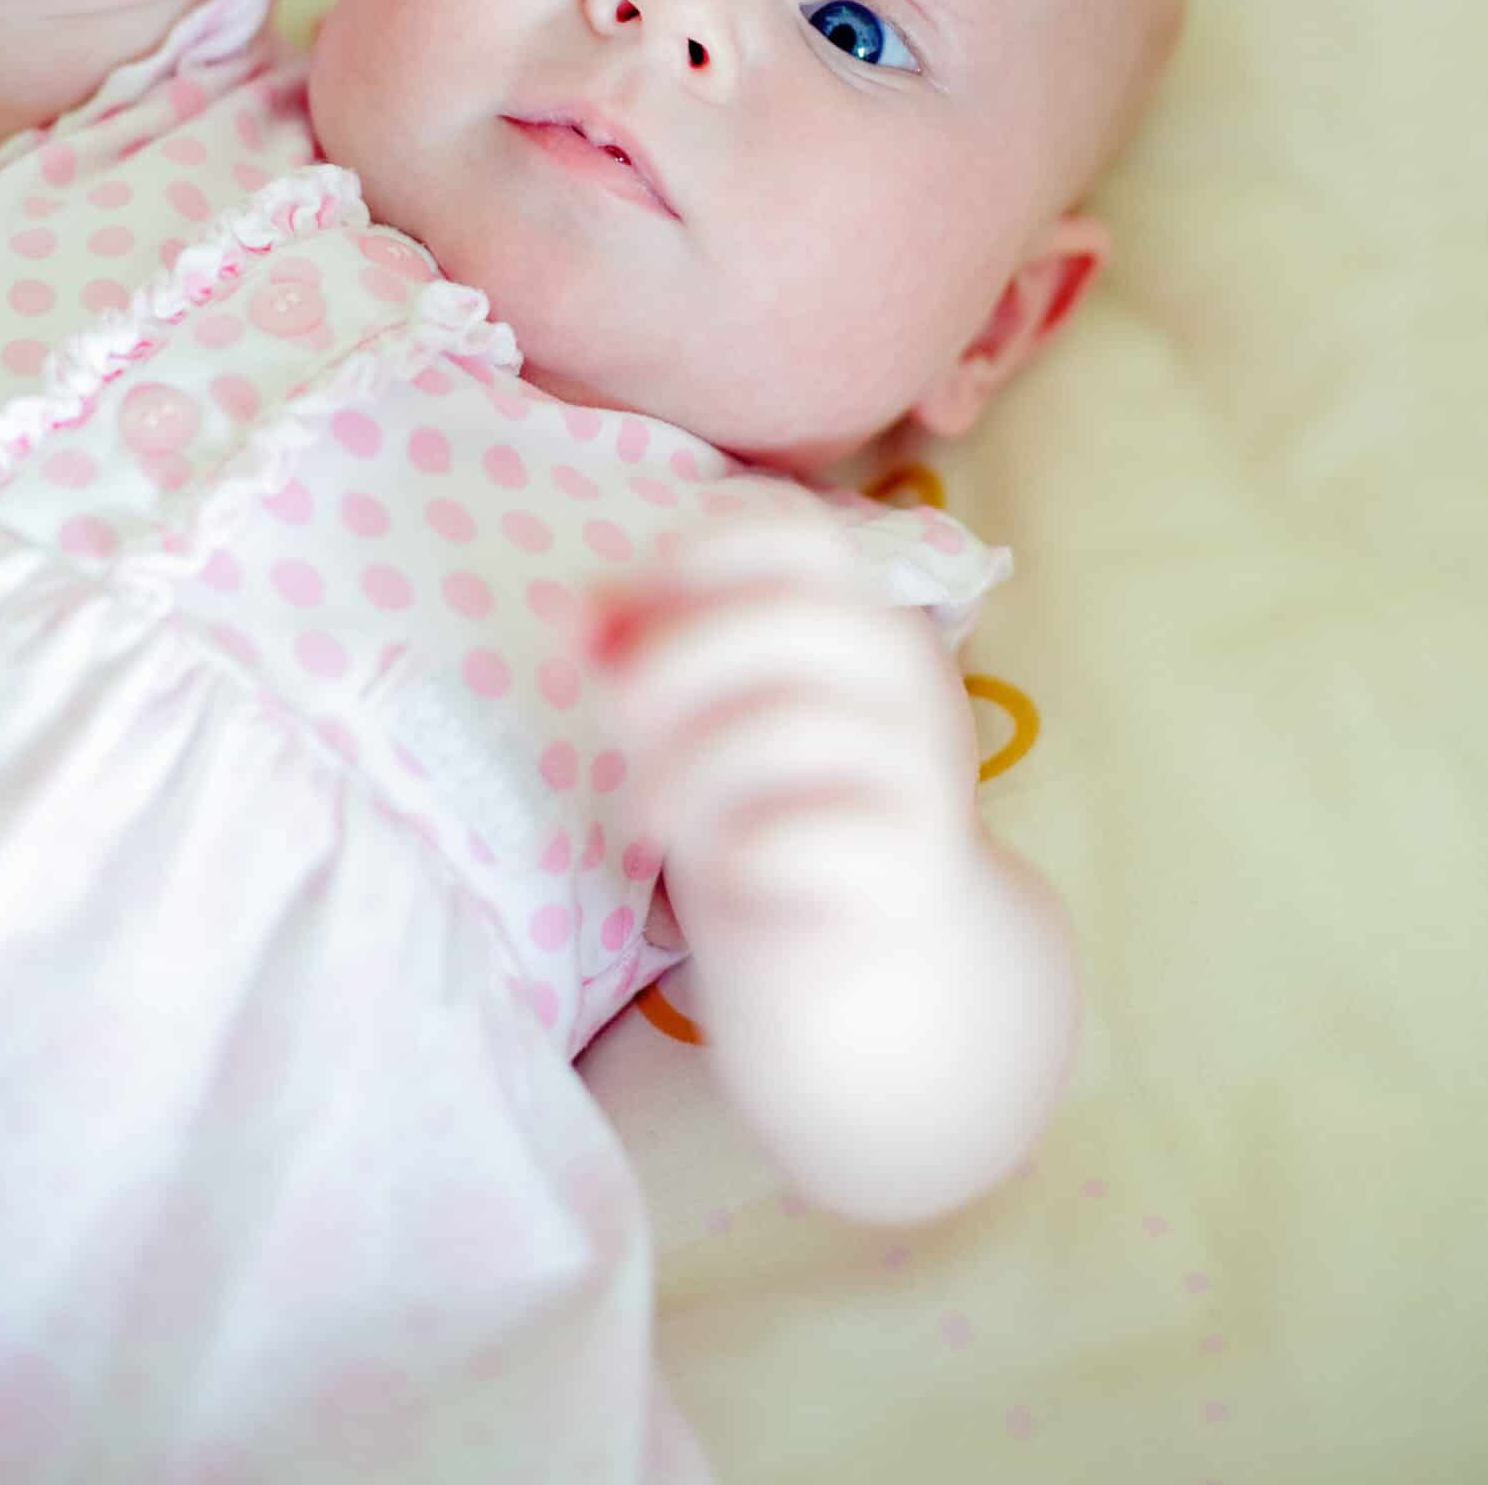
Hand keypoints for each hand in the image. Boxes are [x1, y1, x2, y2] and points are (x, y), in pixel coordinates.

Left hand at [585, 512, 1076, 1224]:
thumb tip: (576, 612)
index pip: (795, 531)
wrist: (874, 965)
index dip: (695, 551)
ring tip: (642, 813)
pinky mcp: (912, 870)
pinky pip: (805, 840)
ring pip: (786, 729)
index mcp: (861, 614)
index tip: (629, 611)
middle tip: (612, 716)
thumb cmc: (775, 806)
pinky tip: (719, 872)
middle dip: (672, 660)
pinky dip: (734, 855)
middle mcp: (909, 678)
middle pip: (791, 615)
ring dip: (680, 771)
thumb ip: (649, 652)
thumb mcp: (705, 716)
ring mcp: (920, 772)